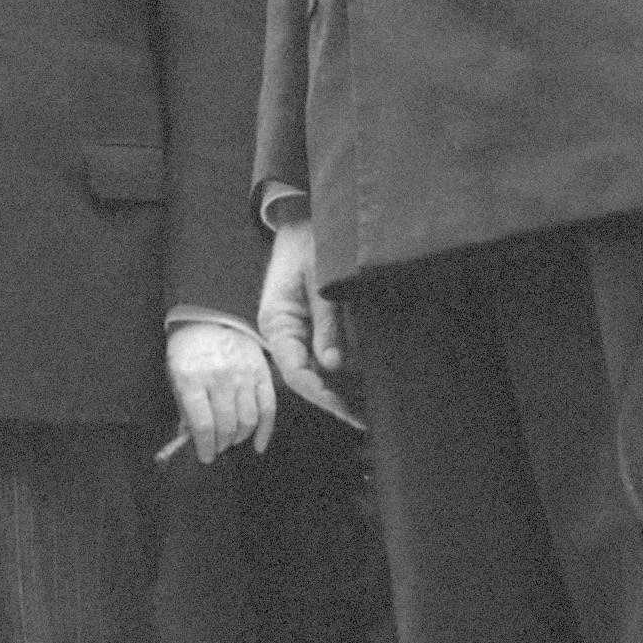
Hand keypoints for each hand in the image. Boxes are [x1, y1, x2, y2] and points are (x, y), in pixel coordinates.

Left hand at [165, 320, 276, 463]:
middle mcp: (219, 378)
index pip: (203, 425)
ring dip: (239, 437)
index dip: (204, 447)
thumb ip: (184, 407)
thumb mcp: (175, 375)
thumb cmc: (188, 350)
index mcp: (191, 378)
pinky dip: (264, 430)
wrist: (210, 315)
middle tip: (217, 447)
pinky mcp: (261, 372)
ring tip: (232, 440)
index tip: (205, 457)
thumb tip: (191, 438)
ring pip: (247, 420)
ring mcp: (243, 374)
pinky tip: (258, 445)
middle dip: (221, 443)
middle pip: (226, 425)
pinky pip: (268, 408)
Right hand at [258, 217, 352, 421]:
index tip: (344, 408)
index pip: (294, 370)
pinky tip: (360, 387)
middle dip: (331, 400)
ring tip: (366, 412)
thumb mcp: (321, 281)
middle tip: (363, 420)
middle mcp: (282, 333)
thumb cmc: (311, 244)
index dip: (319, 392)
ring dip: (337, 391)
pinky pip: (320, 358)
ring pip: (313, 371)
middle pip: (304, 377)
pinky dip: (339, 374)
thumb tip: (333, 365)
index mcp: (276, 323)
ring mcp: (295, 333)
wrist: (304, 222)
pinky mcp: (308, 329)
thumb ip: (327, 323)